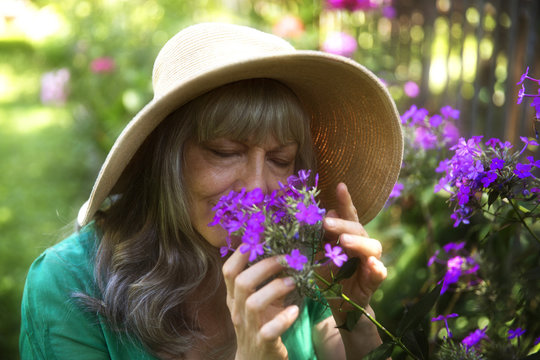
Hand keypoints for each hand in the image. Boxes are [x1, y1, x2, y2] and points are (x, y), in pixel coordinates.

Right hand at [222, 249, 299, 359]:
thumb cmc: (260, 323)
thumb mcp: (257, 300)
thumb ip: (263, 280)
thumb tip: (279, 249)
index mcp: (234, 297)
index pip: (229, 271)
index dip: (242, 253)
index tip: (260, 236)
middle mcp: (237, 310)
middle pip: (242, 282)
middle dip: (265, 266)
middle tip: (286, 259)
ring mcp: (248, 328)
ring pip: (253, 304)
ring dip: (276, 289)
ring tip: (294, 281)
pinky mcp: (262, 344)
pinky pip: (269, 330)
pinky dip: (283, 319)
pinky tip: (295, 311)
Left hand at [321, 183, 387, 312]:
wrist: (339, 304)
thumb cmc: (329, 275)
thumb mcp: (318, 255)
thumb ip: (320, 238)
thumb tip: (322, 216)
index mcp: (348, 235)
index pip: (348, 215)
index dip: (345, 201)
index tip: (340, 186)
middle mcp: (362, 245)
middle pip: (357, 229)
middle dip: (342, 225)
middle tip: (326, 224)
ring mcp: (370, 262)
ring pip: (372, 247)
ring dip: (358, 243)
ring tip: (345, 242)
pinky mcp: (374, 281)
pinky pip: (379, 273)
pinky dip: (377, 268)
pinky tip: (372, 264)